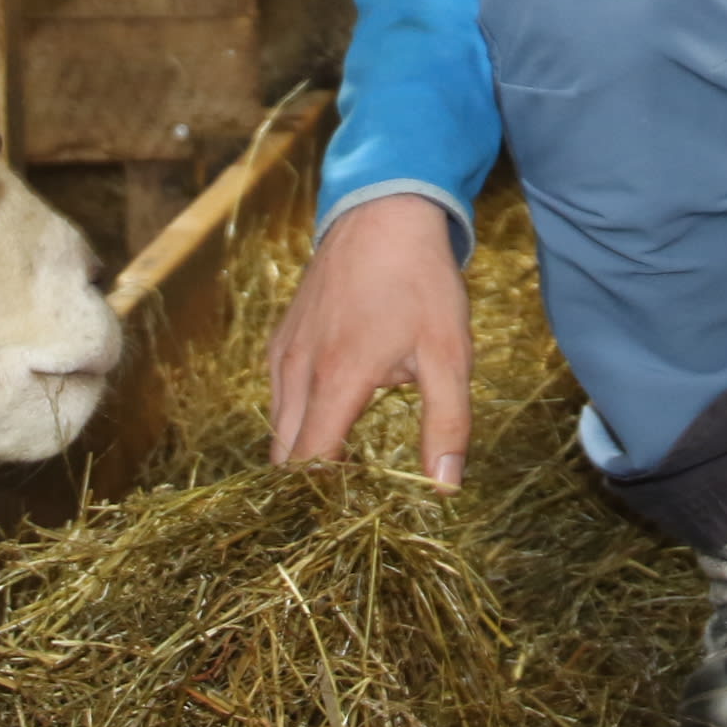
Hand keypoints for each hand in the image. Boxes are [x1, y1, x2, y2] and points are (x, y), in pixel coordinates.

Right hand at [268, 192, 474, 487]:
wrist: (384, 209)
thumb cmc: (420, 281)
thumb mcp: (448, 352)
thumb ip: (447, 422)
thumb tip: (444, 486)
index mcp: (336, 379)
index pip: (309, 467)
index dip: (325, 501)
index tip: (352, 517)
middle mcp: (297, 370)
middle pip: (285, 455)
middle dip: (310, 486)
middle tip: (348, 503)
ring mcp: (284, 351)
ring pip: (278, 425)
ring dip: (302, 452)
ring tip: (343, 470)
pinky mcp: (283, 336)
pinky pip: (278, 394)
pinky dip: (296, 418)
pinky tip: (332, 419)